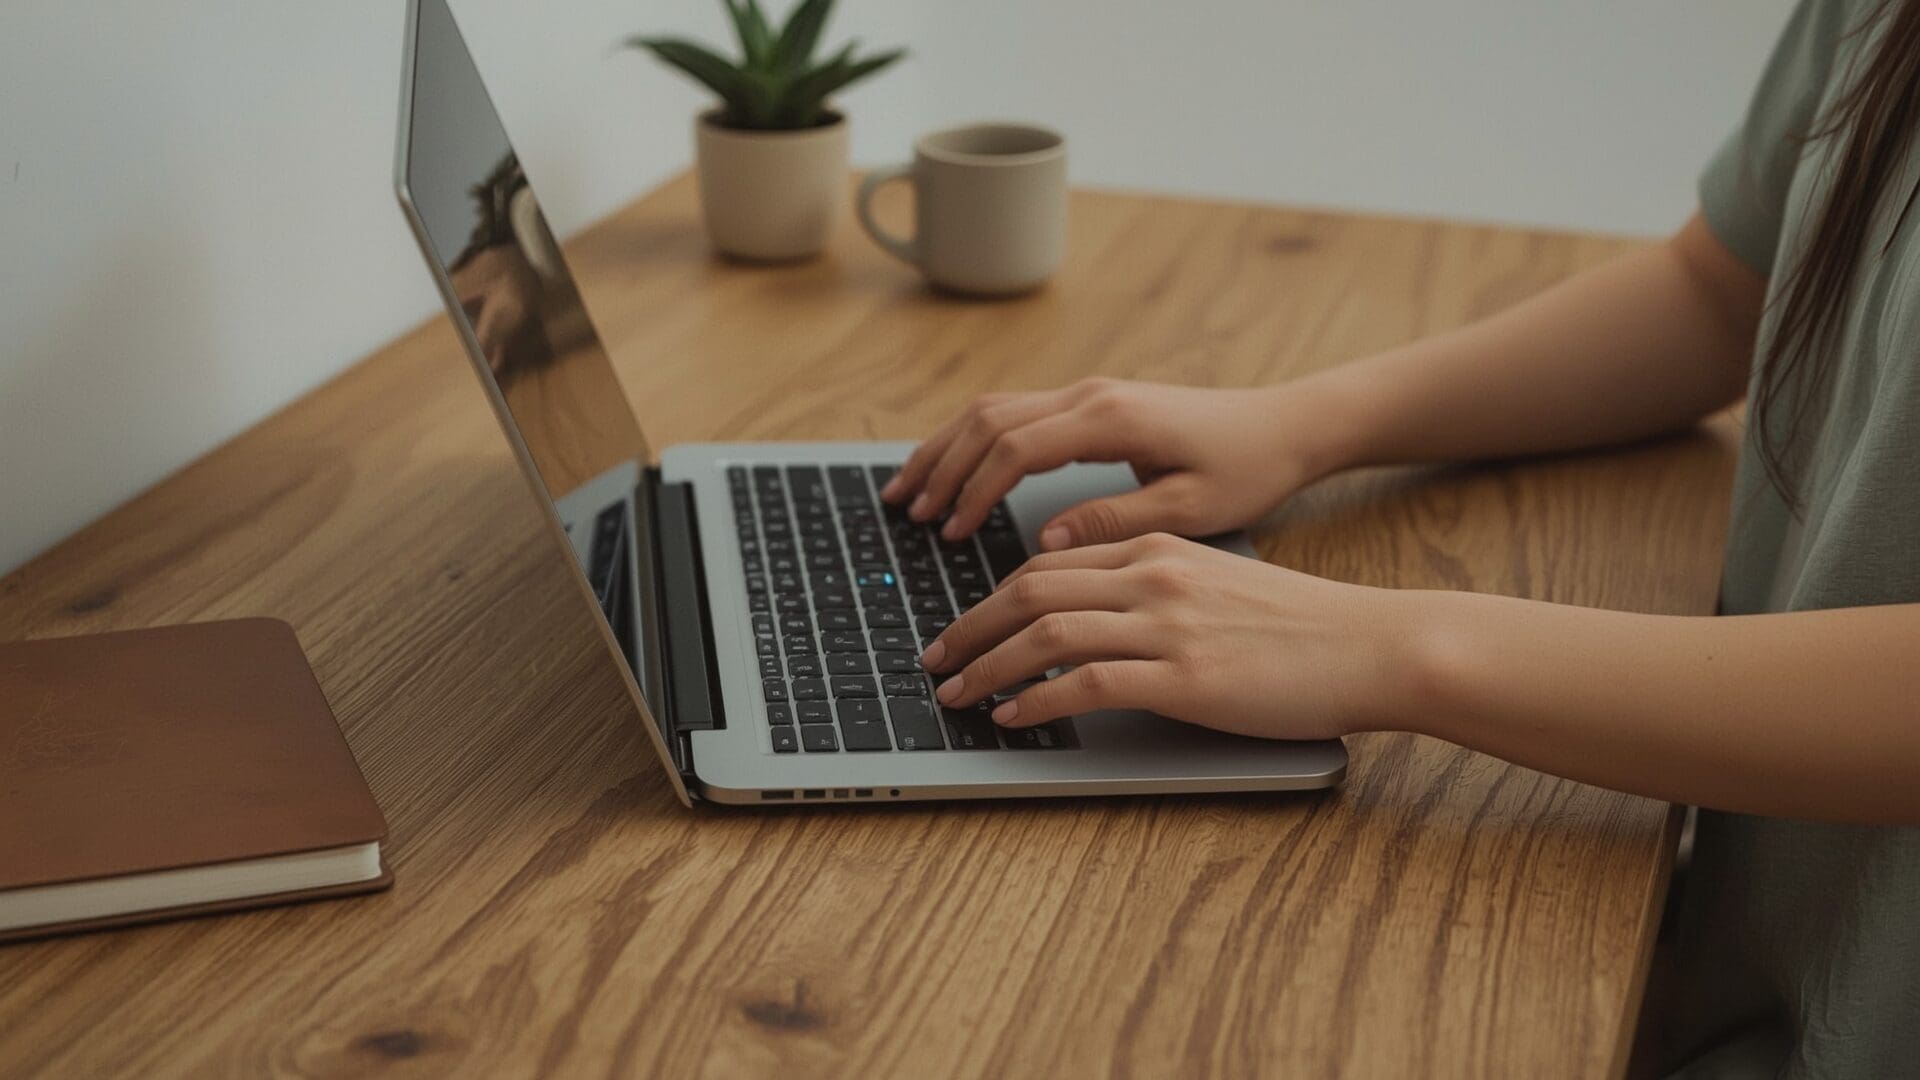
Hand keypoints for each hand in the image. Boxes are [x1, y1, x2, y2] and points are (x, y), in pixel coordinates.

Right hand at [881, 377, 1335, 548]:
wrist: (1284, 426)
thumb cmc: (1247, 468)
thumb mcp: (1190, 509)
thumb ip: (1115, 521)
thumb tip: (1047, 542)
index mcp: (1111, 419)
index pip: (1017, 449)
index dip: (975, 491)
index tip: (951, 533)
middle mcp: (1090, 396)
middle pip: (989, 419)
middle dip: (941, 465)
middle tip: (906, 512)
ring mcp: (1088, 393)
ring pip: (993, 409)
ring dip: (947, 447)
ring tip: (910, 491)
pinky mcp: (1091, 403)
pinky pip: (1015, 413)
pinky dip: (974, 440)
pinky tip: (955, 470)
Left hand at [918, 533, 1416, 739]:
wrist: (1370, 644)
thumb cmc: (1299, 626)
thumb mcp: (1216, 584)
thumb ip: (1154, 590)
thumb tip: (1093, 622)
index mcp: (1157, 547)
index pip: (1047, 562)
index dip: (989, 597)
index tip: (961, 628)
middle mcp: (1153, 574)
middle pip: (1029, 588)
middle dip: (969, 627)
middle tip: (935, 661)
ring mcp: (1167, 623)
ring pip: (1046, 631)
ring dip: (987, 665)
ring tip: (956, 694)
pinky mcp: (1184, 675)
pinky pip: (1087, 681)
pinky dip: (1038, 698)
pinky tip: (1013, 716)